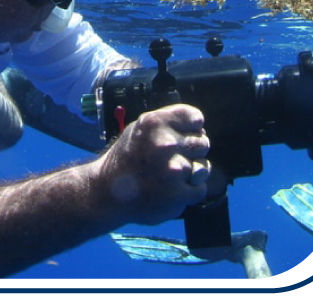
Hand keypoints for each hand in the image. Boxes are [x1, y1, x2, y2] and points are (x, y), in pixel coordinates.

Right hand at [92, 104, 210, 225]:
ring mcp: (173, 169)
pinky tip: (171, 189)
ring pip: (203, 166)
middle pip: (202, 142)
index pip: (195, 118)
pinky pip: (200, 189)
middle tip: (173, 158)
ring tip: (170, 175)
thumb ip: (168, 123)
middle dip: (192, 150)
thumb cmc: (127, 157)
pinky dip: (189, 191)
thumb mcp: (141, 127)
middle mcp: (165, 143)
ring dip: (191, 172)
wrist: (109, 191)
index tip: (186, 134)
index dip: (192, 128)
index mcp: (156, 123)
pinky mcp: (178, 194)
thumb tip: (198, 126)